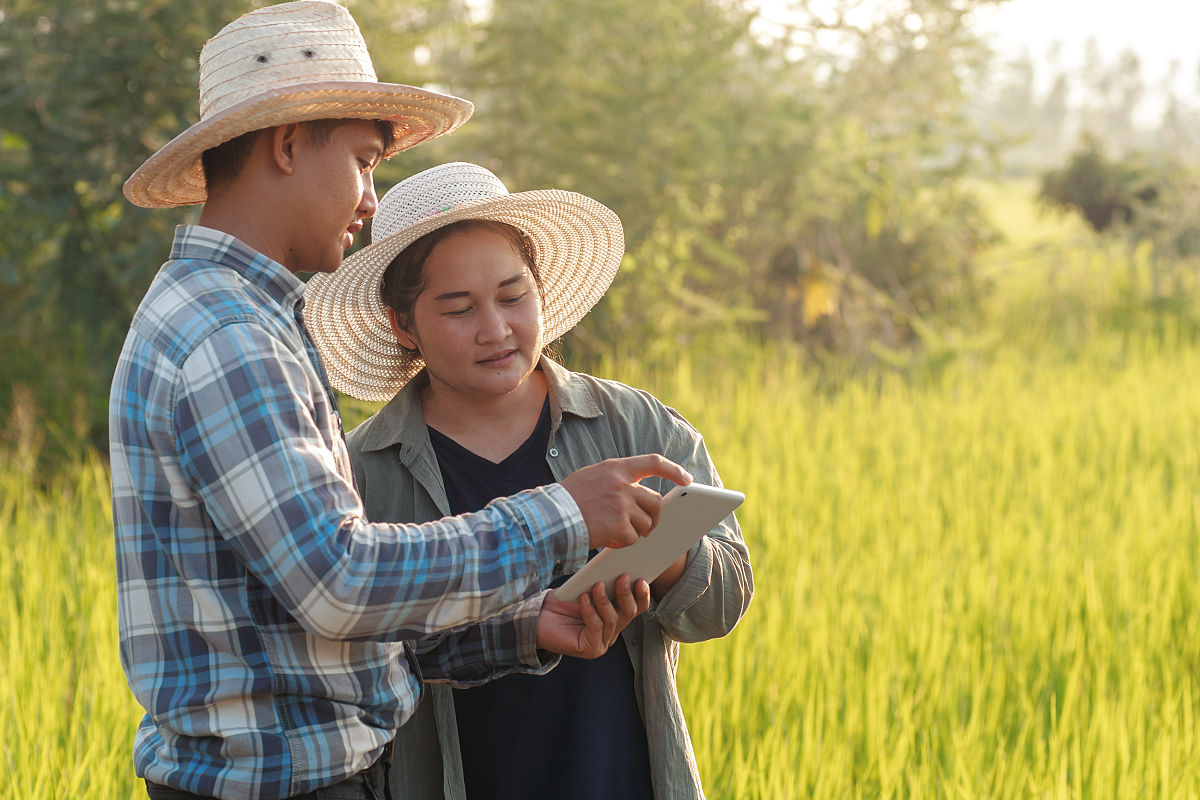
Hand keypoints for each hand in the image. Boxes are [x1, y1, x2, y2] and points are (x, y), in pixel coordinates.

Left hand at [536, 575, 650, 658]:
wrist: (538, 617)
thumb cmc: (563, 601)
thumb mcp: (586, 588)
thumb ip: (603, 583)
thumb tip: (617, 568)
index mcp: (616, 615)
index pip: (638, 607)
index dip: (643, 594)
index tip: (641, 578)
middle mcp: (613, 631)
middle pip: (629, 613)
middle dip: (626, 594)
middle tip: (622, 577)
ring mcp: (603, 642)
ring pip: (613, 620)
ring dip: (605, 601)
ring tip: (597, 585)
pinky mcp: (590, 649)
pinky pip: (595, 628)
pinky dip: (590, 612)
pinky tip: (584, 598)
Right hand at [560, 454, 691, 549]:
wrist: (550, 517)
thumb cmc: (568, 499)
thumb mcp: (592, 476)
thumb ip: (616, 479)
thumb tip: (639, 490)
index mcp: (616, 468)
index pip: (654, 462)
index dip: (673, 470)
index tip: (686, 480)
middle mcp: (622, 485)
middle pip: (655, 502)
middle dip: (653, 517)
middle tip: (647, 526)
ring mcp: (622, 506)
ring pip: (646, 523)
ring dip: (636, 532)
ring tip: (618, 533)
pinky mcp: (619, 526)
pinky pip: (632, 538)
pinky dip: (622, 543)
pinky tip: (608, 540)